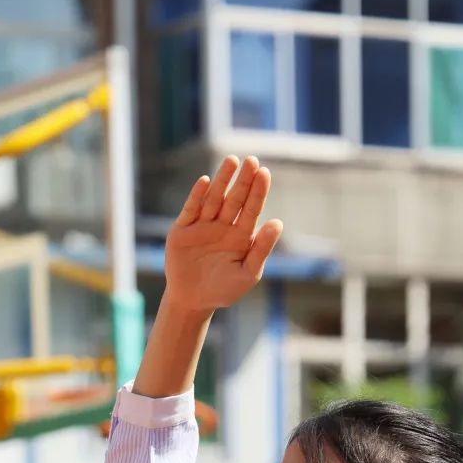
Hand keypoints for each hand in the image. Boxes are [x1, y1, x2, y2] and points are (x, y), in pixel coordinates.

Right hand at [164, 157, 282, 314]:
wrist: (193, 301)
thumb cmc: (224, 290)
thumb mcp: (248, 273)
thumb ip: (262, 249)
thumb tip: (279, 223)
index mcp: (241, 236)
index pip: (251, 209)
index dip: (257, 191)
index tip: (264, 173)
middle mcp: (223, 226)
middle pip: (234, 199)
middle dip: (243, 180)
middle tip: (251, 160)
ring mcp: (202, 225)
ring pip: (214, 198)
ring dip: (222, 180)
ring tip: (232, 161)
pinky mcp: (183, 229)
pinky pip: (191, 209)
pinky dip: (197, 196)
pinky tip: (205, 181)